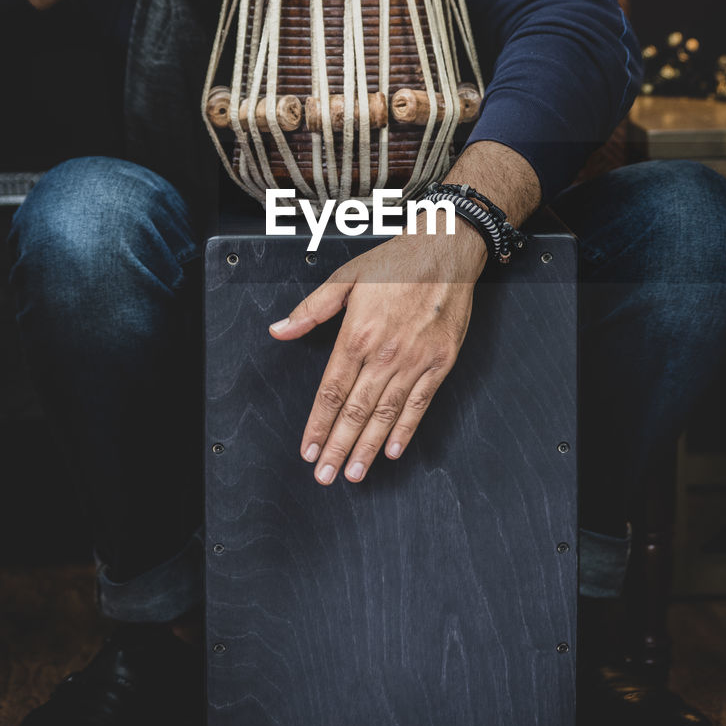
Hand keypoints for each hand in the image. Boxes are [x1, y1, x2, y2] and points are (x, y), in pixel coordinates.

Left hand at [269, 224, 487, 484]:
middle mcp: (385, 353)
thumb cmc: (396, 263)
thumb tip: (279, 330)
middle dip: (337, 447)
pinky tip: (392, 450)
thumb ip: (311, 310)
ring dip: (367, 448)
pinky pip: (419, 404)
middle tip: (324, 475)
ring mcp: (415, 361)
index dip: (318, 424)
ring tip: (353, 473)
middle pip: (355, 410)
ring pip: (385, 414)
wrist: (446, 251)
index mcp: (358, 334)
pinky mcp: (440, 363)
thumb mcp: (345, 278)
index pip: (331, 391)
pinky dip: (405, 429)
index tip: (308, 448)